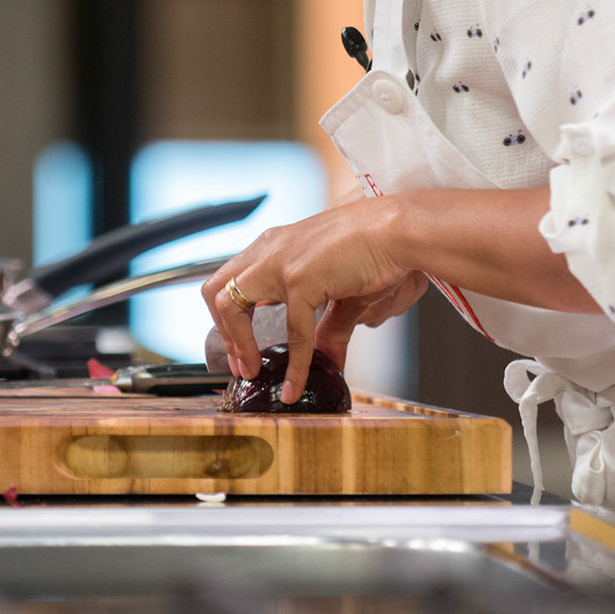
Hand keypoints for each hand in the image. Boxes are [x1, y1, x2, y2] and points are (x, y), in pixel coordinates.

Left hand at [201, 197, 430, 404]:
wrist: (400, 229)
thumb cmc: (376, 249)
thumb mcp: (342, 294)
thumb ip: (329, 328)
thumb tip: (326, 359)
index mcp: (275, 247)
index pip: (230, 282)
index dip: (228, 320)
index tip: (241, 351)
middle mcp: (270, 250)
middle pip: (215, 290)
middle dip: (222, 333)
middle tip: (240, 364)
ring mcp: (281, 263)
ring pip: (231, 304)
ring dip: (237, 344)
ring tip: (253, 371)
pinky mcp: (301, 279)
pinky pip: (291, 331)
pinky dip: (293, 364)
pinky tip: (296, 384)